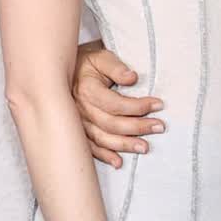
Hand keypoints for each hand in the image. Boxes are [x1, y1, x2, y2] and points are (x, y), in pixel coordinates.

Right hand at [73, 39, 165, 168]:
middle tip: (159, 127)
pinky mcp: (76, 131)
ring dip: (125, 145)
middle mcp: (80, 109)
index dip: (138, 107)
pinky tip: (118, 162)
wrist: (61, 71)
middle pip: (111, 124)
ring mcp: (77, 123)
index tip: (158, 104)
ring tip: (145, 147)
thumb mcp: (100, 57)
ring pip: (102, 139)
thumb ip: (116, 67)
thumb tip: (132, 77)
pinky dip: (104, 156)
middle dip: (137, 127)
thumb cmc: (87, 63)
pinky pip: (90, 147)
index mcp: (86, 90)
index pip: (115, 104)